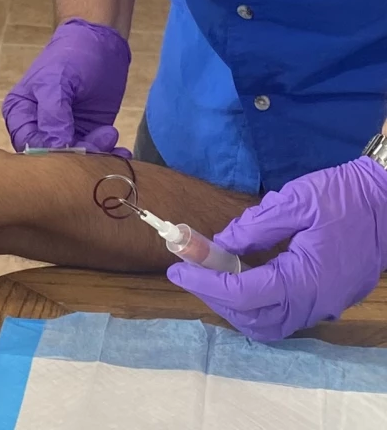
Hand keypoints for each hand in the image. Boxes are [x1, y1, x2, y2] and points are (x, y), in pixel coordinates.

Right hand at [2, 18, 131, 153]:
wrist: (101, 42)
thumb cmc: (71, 56)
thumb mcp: (57, 80)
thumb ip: (53, 114)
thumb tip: (56, 147)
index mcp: (20, 112)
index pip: (28, 145)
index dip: (50, 152)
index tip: (76, 145)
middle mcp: (38, 126)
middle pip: (51, 157)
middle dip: (77, 157)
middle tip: (101, 142)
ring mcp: (64, 132)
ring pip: (75, 160)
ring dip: (96, 157)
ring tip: (113, 137)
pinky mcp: (87, 134)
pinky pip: (94, 154)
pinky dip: (109, 157)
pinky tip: (122, 152)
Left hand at [168, 156, 386, 341]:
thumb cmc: (344, 196)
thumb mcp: (295, 201)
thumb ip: (255, 226)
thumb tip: (221, 244)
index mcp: (306, 278)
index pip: (245, 294)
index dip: (206, 282)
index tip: (177, 267)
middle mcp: (316, 302)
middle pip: (255, 319)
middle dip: (215, 298)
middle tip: (188, 270)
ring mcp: (324, 305)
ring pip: (270, 325)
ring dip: (234, 306)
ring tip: (209, 275)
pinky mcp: (327, 300)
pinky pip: (285, 315)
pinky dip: (256, 305)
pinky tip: (239, 277)